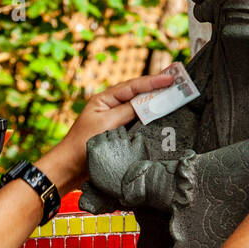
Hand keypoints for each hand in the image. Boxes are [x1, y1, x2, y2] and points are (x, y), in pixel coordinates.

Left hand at [44, 73, 173, 192]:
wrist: (69, 169)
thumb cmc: (81, 145)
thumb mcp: (106, 124)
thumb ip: (127, 112)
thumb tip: (148, 102)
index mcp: (104, 99)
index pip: (133, 86)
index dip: (153, 82)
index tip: (170, 78)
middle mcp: (111, 107)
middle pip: (138, 95)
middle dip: (157, 89)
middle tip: (178, 82)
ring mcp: (115, 121)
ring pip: (139, 109)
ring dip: (156, 103)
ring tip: (175, 96)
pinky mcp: (118, 135)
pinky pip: (137, 124)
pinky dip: (150, 120)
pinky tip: (162, 118)